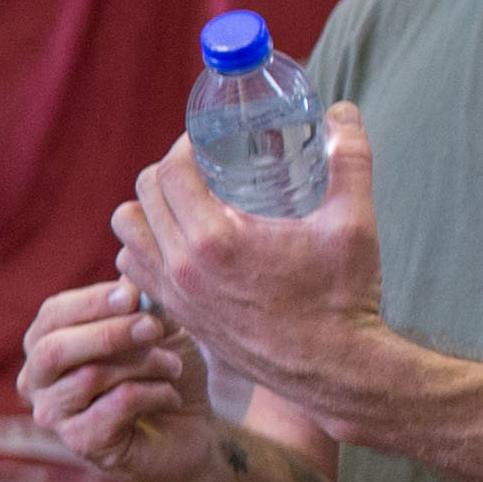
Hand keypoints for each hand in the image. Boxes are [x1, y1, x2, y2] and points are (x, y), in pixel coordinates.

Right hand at [17, 272, 222, 481]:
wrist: (191, 427)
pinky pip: (116, 406)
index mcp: (46, 344)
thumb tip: (128, 262)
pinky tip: (171, 396)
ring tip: (174, 366)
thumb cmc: (163, 371)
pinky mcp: (82, 443)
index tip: (133, 296)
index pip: (53, 314)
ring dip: (144, 364)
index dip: (91, 302)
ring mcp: (54, 416)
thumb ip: (138, 301)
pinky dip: (154, 394)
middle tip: (154, 327)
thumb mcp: (155, 327)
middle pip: (54, 349)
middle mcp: (37, 381)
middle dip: (109, 333)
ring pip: (90, 377)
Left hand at [125, 105, 388, 416]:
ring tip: (184, 202)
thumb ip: (349, 159)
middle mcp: (182, 269)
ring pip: (127, 235)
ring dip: (148, 211)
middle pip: (142, 196)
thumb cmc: (344, 298)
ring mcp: (175, 297)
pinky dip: (145, 249)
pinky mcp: (178, 317)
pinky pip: (135, 271)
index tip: (206, 139)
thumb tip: (342, 111)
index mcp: (215, 240)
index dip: (184, 145)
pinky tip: (180, 242)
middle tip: (199, 166)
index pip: (169, 172)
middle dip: (167, 172)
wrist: (334, 370)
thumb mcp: (354, 222)